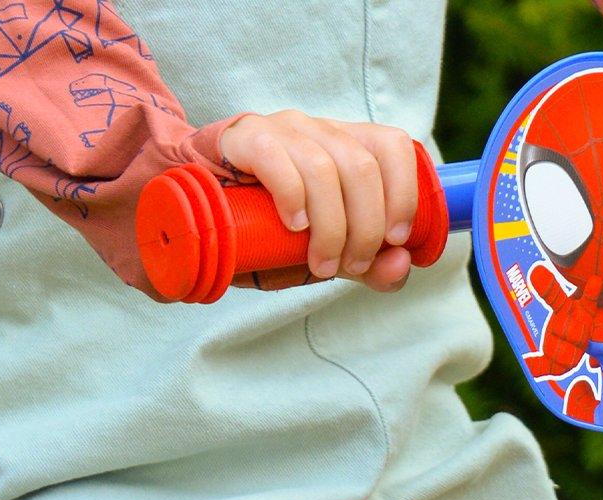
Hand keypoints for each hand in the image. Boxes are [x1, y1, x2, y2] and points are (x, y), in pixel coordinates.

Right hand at [217, 110, 422, 287]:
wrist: (198, 215)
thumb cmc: (267, 233)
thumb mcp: (325, 255)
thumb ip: (368, 266)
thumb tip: (401, 265)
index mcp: (345, 148)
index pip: (393, 146)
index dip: (404, 194)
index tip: (394, 240)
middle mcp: (317, 131)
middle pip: (362, 167)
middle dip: (365, 228)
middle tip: (349, 267)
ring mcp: (280, 130)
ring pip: (324, 168)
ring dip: (331, 227)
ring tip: (321, 263)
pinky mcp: (242, 137)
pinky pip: (277, 157)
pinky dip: (293, 197)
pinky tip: (293, 226)